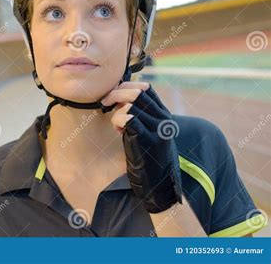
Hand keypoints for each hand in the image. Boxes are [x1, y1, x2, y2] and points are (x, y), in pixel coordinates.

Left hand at [102, 82, 181, 212]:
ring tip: (117, 125)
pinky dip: (117, 120)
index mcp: (164, 115)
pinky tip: (118, 131)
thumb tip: (120, 96)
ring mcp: (157, 129)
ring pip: (132, 104)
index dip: (127, 86)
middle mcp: (164, 119)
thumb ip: (141, 115)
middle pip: (138, 92)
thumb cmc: (148, 157)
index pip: (146, 88)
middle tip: (106, 102)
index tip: (114, 94)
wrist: (159, 184)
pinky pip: (128, 118)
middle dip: (117, 93)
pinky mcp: (148, 140)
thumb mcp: (148, 131)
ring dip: (117, 112)